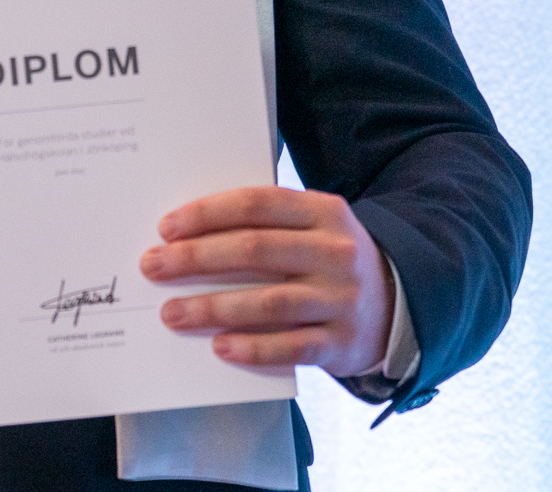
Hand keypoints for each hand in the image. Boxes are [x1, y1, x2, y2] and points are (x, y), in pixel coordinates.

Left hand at [139, 186, 394, 375]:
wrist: (398, 303)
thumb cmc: (327, 259)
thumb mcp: (311, 227)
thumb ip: (264, 224)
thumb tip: (187, 234)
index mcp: (324, 212)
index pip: (256, 205)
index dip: (207, 214)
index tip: (166, 228)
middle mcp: (336, 252)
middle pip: (254, 250)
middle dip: (195, 259)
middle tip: (153, 266)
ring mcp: (342, 299)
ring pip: (268, 302)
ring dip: (212, 307)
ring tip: (171, 312)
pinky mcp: (343, 343)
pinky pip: (292, 347)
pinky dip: (253, 347)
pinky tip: (220, 346)